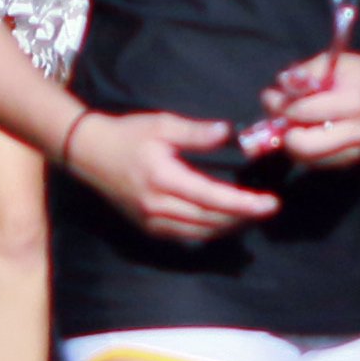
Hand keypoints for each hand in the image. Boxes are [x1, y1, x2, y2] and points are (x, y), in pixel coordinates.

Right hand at [64, 108, 279, 240]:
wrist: (89, 154)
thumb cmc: (128, 135)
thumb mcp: (162, 125)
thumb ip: (196, 132)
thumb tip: (228, 133)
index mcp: (163, 179)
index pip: (212, 197)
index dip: (244, 204)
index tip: (270, 203)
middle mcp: (158, 207)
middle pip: (211, 220)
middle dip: (243, 216)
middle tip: (270, 207)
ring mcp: (152, 221)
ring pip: (201, 232)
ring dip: (230, 226)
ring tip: (252, 214)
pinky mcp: (149, 227)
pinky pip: (187, 235)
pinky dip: (210, 231)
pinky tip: (225, 222)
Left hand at [246, 44, 359, 170]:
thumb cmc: (358, 76)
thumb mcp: (333, 63)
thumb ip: (304, 74)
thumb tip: (277, 90)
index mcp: (354, 102)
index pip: (306, 112)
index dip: (283, 106)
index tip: (272, 96)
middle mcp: (356, 132)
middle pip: (305, 147)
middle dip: (284, 133)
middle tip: (278, 118)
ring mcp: (354, 152)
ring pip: (306, 159)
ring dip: (290, 143)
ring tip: (290, 122)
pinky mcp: (349, 162)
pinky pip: (315, 163)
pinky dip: (302, 150)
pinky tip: (304, 132)